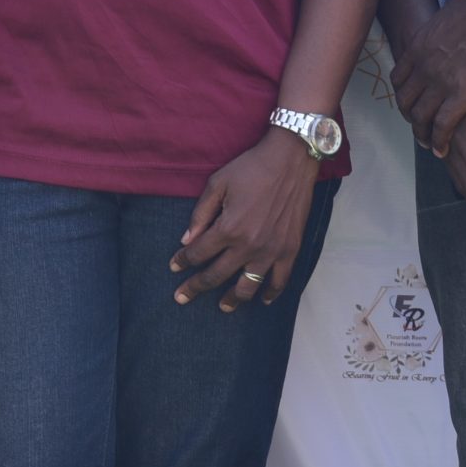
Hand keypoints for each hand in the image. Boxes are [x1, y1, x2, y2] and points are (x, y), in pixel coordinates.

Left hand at [170, 129, 319, 310]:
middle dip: (195, 288)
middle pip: (216, 276)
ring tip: (222, 307)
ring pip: (248, 286)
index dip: (183, 261)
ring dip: (232, 300)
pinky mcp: (290, 249)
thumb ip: (200, 214)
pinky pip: (280, 280)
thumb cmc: (251, 168)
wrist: (290, 160)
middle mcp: (248, 245)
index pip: (198, 254)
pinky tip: (263, 300)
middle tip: (182, 297)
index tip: (175, 267)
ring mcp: (271, 250)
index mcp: (228, 228)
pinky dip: (271, 293)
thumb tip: (187, 241)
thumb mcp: (218, 183)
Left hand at [391, 0, 465, 154]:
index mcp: (418, 47)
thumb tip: (450, 39)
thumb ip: (442, 37)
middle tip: (418, 128)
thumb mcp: (447, 21)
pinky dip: (439, 140)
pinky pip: (442, 125)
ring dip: (422, 134)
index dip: (403, 95)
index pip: (399, 78)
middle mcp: (422, 66)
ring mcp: (439, 81)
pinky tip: (442, 150)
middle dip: (410, 117)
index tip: (411, 103)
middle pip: (405, 101)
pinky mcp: (461, 94)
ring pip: (420, 117)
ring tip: (429, 144)